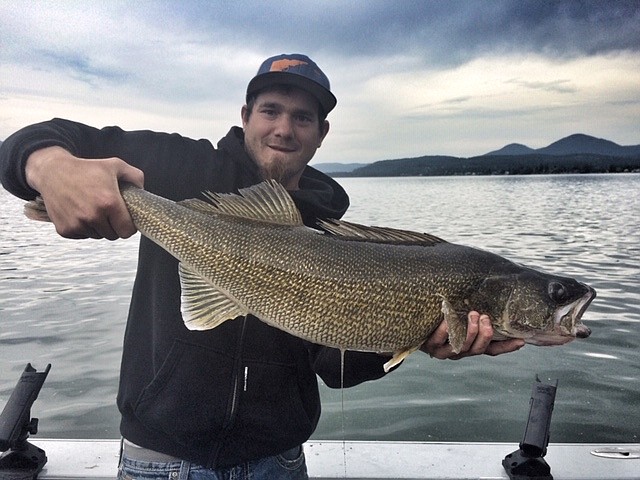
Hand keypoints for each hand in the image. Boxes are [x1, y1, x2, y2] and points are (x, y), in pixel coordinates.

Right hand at [25, 146, 143, 239]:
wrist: (52, 171)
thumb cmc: (85, 169)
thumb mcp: (115, 165)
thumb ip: (135, 176)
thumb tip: (143, 190)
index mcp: (109, 203)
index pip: (127, 231)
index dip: (129, 226)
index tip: (126, 220)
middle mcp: (93, 216)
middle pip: (114, 235)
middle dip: (114, 226)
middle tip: (109, 213)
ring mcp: (77, 224)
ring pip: (98, 236)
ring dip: (99, 227)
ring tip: (93, 209)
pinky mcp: (65, 230)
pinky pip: (83, 236)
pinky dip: (84, 228)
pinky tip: (80, 212)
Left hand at [420, 311, 524, 359]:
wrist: (413, 326)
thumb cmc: (440, 317)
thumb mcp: (460, 314)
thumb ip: (474, 312)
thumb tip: (492, 294)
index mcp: (469, 346)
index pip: (492, 350)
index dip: (507, 347)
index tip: (521, 340)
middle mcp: (459, 351)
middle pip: (478, 349)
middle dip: (484, 334)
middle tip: (484, 317)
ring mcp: (444, 351)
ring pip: (461, 347)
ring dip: (469, 331)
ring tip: (473, 314)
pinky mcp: (429, 346)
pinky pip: (438, 341)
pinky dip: (444, 330)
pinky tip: (447, 320)